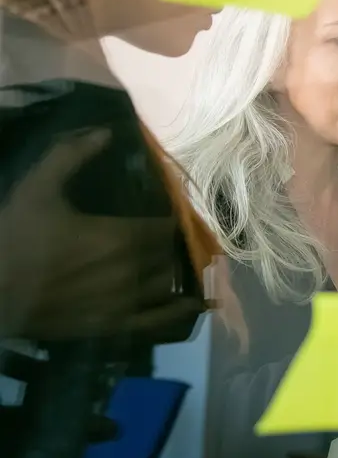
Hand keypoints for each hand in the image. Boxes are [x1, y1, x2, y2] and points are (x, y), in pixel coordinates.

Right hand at [0, 128, 199, 340]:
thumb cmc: (14, 237)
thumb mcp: (38, 188)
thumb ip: (70, 156)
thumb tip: (105, 132)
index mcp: (119, 236)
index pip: (164, 227)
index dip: (170, 219)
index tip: (168, 213)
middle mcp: (131, 270)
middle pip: (167, 255)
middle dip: (170, 245)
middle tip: (167, 238)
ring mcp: (124, 302)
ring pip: (167, 284)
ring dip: (174, 272)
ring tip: (177, 263)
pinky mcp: (113, 325)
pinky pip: (157, 320)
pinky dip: (180, 311)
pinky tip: (198, 305)